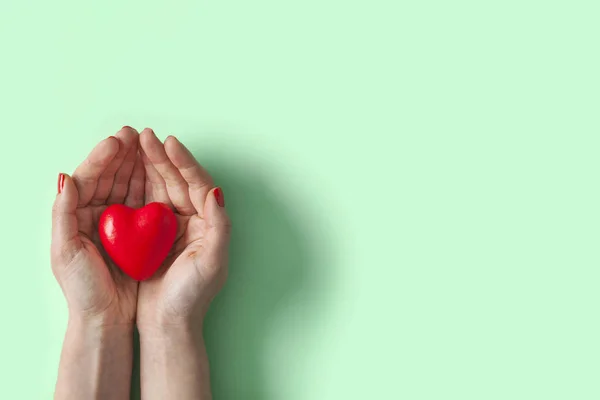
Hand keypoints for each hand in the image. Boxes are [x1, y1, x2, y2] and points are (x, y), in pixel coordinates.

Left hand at [51, 127, 140, 325]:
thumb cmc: (83, 289)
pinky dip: (150, 183)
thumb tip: (65, 177)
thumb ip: (62, 213)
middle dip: (123, 153)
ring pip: (128, 184)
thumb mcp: (64, 252)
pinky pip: (144, 200)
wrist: (107, 317)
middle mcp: (96, 213)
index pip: (88, 178)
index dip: (103, 158)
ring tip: (148, 143)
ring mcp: (119, 221)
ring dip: (138, 163)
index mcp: (75, 215)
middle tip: (136, 134)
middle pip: (110, 175)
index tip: (118, 141)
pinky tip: (158, 170)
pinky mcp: (139, 231)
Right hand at [135, 128, 230, 330]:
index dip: (184, 161)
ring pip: (160, 186)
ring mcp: (171, 225)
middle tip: (144, 135)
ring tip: (133, 143)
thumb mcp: (212, 263)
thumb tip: (217, 191)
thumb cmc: (191, 297)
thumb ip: (219, 226)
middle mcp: (193, 219)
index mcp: (209, 222)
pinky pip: (144, 200)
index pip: (198, 183)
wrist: (168, 324)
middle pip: (177, 179)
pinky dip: (135, 184)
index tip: (168, 141)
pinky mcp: (152, 234)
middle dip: (161, 156)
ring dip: (147, 164)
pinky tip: (125, 170)